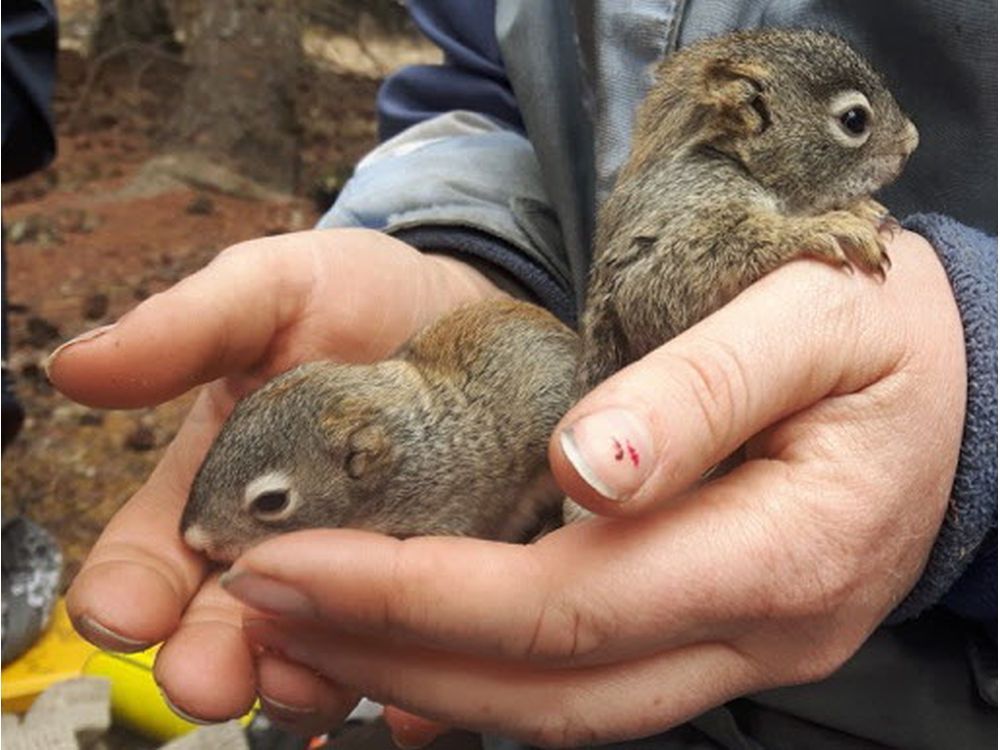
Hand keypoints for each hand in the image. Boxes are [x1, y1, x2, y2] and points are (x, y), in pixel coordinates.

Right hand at [49, 229, 503, 728]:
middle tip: (209, 679)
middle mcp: (283, 538)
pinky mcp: (439, 573)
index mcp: (220, 481)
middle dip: (207, 658)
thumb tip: (78, 364)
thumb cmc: (356, 295)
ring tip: (305, 683)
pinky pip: (414, 636)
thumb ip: (192, 326)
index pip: (153, 554)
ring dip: (299, 676)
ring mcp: (363, 563)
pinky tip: (407, 685)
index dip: (129, 591)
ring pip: (316, 646)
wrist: (467, 304)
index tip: (127, 614)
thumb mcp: (274, 289)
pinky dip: (405, 668)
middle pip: (226, 621)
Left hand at [215, 230, 965, 745]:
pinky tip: (402, 641)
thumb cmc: (886, 329)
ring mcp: (740, 649)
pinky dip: (481, 672)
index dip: (422, 595)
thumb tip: (582, 469)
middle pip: (551, 685)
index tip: (294, 561)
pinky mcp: (715, 637)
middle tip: (265, 601)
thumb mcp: (811, 316)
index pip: (573, 604)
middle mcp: (762, 630)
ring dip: (422, 677)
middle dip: (391, 651)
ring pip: (561, 708)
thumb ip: (700, 389)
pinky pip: (584, 685)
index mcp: (789, 546)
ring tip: (306, 627)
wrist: (958, 380)